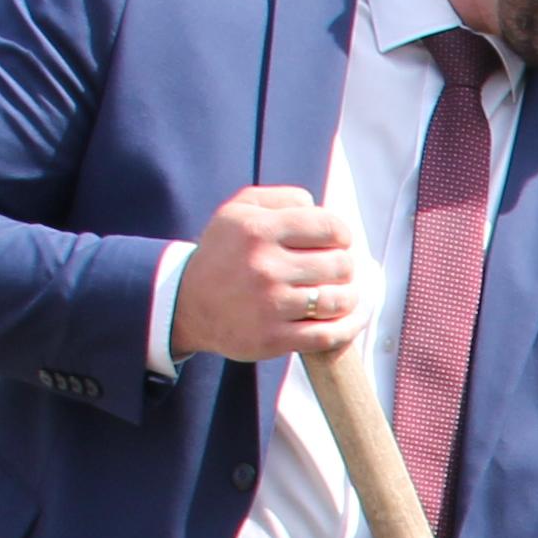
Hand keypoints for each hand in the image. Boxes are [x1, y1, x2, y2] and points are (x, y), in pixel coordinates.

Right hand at [173, 187, 366, 362]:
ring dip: (348, 296)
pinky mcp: (273, 338)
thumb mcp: (236, 212)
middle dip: (344, 266)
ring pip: (338, 300)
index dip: (342, 234)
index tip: (338, 242)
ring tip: (340, 292)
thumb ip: (279, 199)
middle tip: (335, 270)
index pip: (329, 227)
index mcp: (258, 230)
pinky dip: (348, 327)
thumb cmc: (222, 254)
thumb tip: (317, 205)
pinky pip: (329, 335)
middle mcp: (264, 266)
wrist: (187, 305)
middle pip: (339, 264)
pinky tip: (350, 318)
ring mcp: (270, 305)